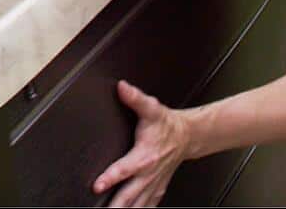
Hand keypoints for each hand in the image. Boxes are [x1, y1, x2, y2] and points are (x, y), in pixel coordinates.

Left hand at [93, 80, 191, 206]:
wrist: (187, 136)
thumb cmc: (166, 125)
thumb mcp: (151, 108)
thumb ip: (135, 98)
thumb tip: (122, 88)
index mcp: (145, 156)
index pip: (125, 169)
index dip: (110, 177)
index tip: (97, 186)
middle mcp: (148, 174)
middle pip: (129, 195)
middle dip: (116, 205)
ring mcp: (153, 184)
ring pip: (138, 204)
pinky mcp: (157, 189)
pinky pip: (148, 205)